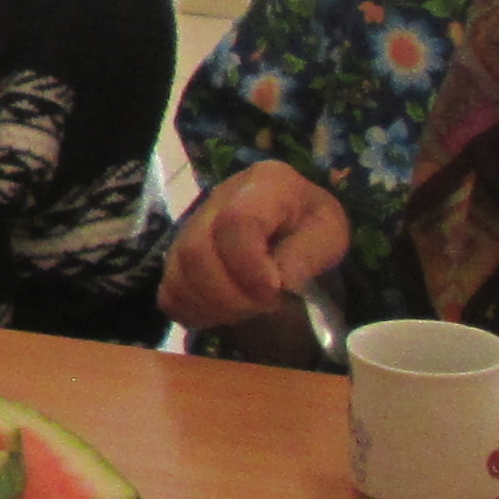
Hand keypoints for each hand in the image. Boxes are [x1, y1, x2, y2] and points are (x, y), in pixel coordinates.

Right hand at [163, 161, 351, 329]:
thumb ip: (309, 253)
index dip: (249, 264)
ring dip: (212, 305)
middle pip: (196, 250)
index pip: (235, 222)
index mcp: (262, 184)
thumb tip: (281, 280)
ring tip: (246, 312)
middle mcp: (216, 200)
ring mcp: (190, 227)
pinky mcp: (177, 254)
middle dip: (229, 293)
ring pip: (178, 272)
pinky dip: (193, 311)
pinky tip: (223, 313)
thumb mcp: (329, 233)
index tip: (274, 291)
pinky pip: (169, 290)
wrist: (292, 224)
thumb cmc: (312, 226)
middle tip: (263, 306)